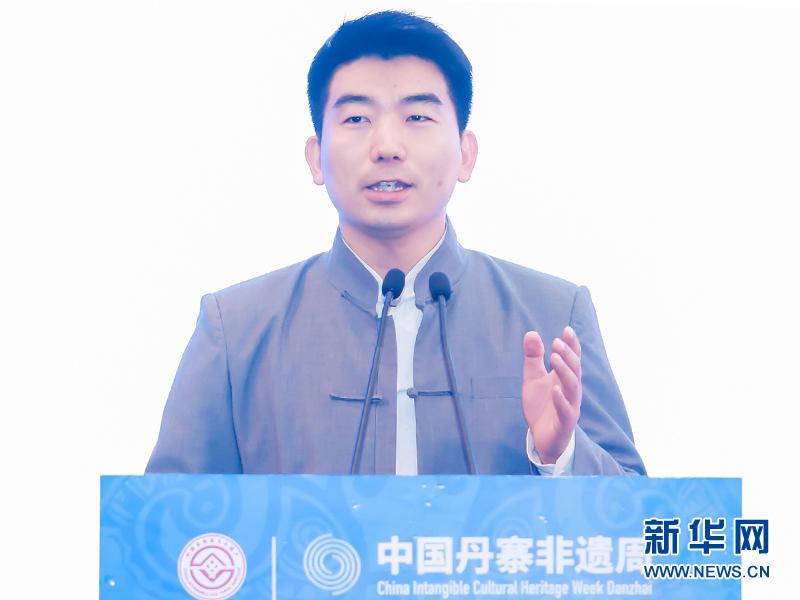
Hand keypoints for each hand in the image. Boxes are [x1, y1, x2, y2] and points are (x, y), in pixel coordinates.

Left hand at [521, 326, 581, 463]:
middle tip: (556, 342)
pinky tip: (555, 389)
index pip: (572, 359)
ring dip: (565, 372)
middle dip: (568, 355)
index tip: (567, 330)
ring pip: (572, 388)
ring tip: (555, 358)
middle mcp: (571, 391)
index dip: (572, 345)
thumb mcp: (532, 378)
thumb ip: (533, 358)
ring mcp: (570, 407)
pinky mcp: (564, 423)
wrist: (541, 437)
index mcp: (565, 379)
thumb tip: (531, 333)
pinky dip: (561, 400)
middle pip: (574, 371)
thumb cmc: (541, 406)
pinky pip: (566, 411)